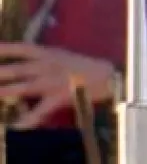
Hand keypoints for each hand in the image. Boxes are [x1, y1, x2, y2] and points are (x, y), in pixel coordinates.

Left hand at [0, 43, 116, 128]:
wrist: (106, 77)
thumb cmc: (83, 66)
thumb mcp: (62, 55)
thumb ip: (42, 58)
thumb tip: (24, 59)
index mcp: (48, 54)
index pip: (21, 48)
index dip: (5, 49)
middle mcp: (47, 66)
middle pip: (17, 69)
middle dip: (0, 72)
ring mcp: (51, 82)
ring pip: (22, 87)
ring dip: (4, 91)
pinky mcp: (58, 98)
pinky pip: (40, 111)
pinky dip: (28, 120)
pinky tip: (16, 127)